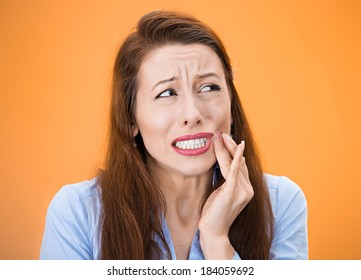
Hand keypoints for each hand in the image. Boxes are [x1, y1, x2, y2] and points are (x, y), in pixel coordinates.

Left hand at [198, 131, 253, 258]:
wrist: (213, 231)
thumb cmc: (214, 212)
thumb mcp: (221, 191)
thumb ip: (225, 179)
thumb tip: (221, 164)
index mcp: (245, 188)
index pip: (240, 165)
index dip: (233, 151)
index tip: (225, 138)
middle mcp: (247, 189)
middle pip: (238, 162)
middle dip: (230, 146)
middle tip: (222, 132)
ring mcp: (242, 191)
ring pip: (233, 165)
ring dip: (226, 149)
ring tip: (219, 136)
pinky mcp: (233, 193)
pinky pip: (234, 172)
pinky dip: (235, 159)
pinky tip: (237, 148)